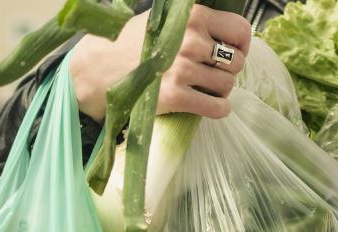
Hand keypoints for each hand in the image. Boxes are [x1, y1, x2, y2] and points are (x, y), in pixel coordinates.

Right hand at [70, 7, 251, 120]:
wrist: (97, 69)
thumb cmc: (132, 43)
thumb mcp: (164, 19)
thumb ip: (195, 22)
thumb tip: (230, 35)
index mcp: (191, 16)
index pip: (240, 30)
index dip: (241, 44)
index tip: (232, 51)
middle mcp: (190, 40)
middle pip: (236, 62)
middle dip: (228, 70)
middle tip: (210, 72)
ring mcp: (183, 69)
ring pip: (228, 86)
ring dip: (220, 90)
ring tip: (202, 86)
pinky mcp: (176, 97)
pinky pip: (218, 108)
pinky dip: (218, 109)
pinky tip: (206, 104)